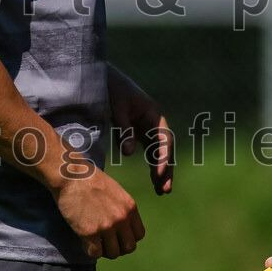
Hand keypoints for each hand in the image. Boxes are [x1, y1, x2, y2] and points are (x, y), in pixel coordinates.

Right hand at [55, 163, 144, 259]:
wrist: (71, 176)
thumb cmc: (90, 181)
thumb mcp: (116, 192)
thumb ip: (121, 209)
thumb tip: (122, 228)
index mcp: (130, 207)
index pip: (139, 235)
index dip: (127, 238)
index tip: (117, 236)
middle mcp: (122, 218)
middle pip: (129, 248)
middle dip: (118, 247)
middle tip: (106, 242)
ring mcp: (107, 226)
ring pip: (113, 253)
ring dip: (104, 250)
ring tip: (94, 241)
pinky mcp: (90, 233)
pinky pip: (95, 254)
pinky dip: (90, 250)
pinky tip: (84, 240)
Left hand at [108, 65, 173, 194]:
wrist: (104, 78)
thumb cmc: (113, 90)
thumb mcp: (118, 109)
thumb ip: (125, 130)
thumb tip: (130, 153)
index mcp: (154, 114)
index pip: (164, 138)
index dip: (163, 156)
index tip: (159, 172)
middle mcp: (155, 122)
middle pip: (165, 148)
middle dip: (166, 169)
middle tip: (165, 190)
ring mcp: (148, 128)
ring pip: (158, 152)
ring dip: (161, 170)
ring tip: (161, 192)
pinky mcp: (139, 132)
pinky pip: (149, 151)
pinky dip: (151, 165)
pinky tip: (153, 181)